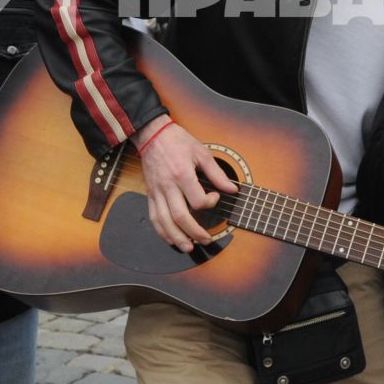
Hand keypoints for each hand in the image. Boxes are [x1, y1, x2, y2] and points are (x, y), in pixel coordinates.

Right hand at [134, 115, 236, 251]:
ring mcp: (157, 192)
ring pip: (164, 221)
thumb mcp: (202, 152)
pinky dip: (162, 231)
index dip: (210, 204)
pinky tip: (171, 239)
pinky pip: (154, 217)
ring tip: (189, 247)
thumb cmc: (178, 142)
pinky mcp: (150, 194)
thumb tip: (232, 189)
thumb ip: (217, 173)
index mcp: (182, 174)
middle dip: (194, 232)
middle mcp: (168, 186)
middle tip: (206, 239)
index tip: (215, 198)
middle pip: (180, 216)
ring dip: (177, 238)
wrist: (152, 135)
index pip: (197, 200)